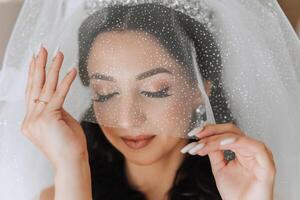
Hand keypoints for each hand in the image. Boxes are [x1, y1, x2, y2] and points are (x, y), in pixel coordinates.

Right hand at [21, 46, 87, 168]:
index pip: (31, 93)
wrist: (71, 162)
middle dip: (38, 65)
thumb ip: (56, 108)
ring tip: (57, 53)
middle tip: (41, 47)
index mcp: (30, 121)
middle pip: (34, 87)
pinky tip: (71, 69)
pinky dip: (66, 81)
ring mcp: (36, 119)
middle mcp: (29, 119)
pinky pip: (59, 95)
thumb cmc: (69, 144)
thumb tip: (58, 94)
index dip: (33, 74)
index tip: (35, 59)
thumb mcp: (59, 123)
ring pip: (46, 88)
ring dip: (53, 68)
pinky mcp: (48, 118)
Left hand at [182, 123, 275, 199]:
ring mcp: (260, 155)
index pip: (226, 133)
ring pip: (238, 137)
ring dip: (217, 138)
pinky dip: (237, 142)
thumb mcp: (219, 168)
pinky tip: (221, 143)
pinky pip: (254, 146)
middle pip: (232, 130)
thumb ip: (214, 152)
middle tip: (197, 135)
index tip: (195, 133)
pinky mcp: (267, 164)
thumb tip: (204, 138)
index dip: (210, 130)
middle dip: (211, 131)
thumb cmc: (237, 194)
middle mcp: (251, 150)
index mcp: (243, 150)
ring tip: (203, 144)